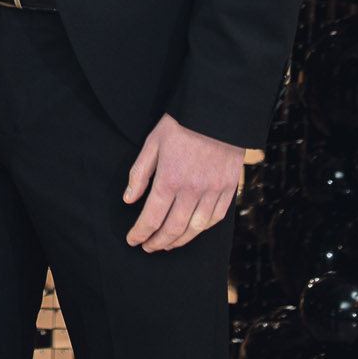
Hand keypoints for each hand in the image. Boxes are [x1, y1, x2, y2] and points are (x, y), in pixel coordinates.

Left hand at [122, 112, 242, 251]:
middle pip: (172, 229)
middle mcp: (192, 190)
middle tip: (148, 247)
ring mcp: (213, 191)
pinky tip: (192, 231)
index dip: (140, 233)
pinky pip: (216, 218)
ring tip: (167, 244)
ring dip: (179, 241)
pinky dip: (202, 229)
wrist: (217, 112)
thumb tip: (129, 199)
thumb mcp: (152, 143)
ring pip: (195, 229)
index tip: (132, 240)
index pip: (151, 218)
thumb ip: (140, 173)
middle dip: (157, 242)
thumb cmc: (181, 124)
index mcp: (169, 179)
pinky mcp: (229, 189)